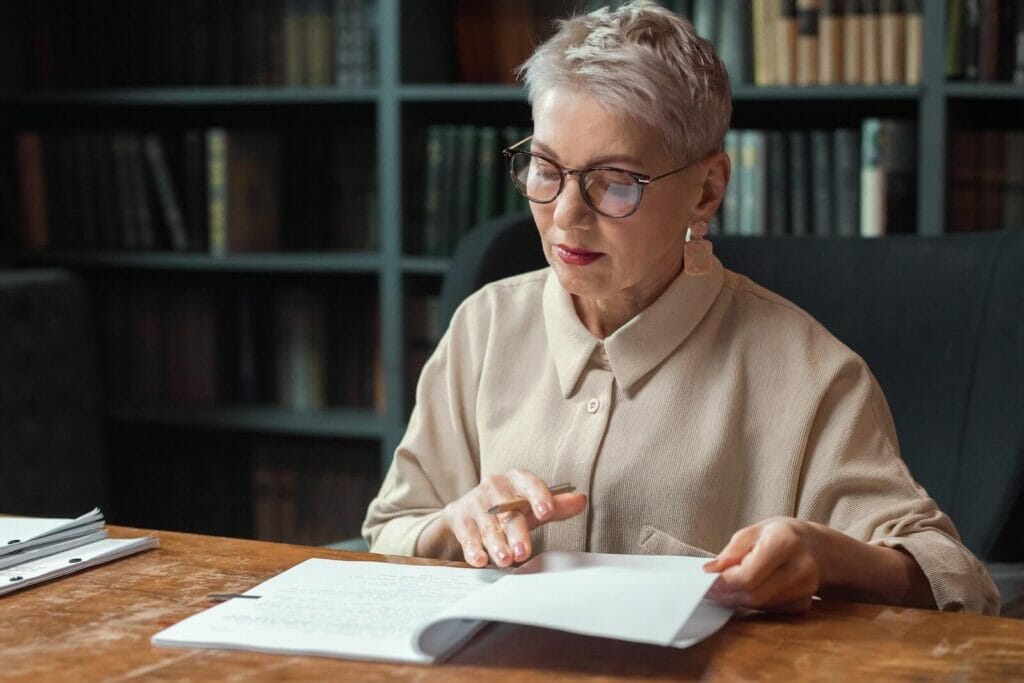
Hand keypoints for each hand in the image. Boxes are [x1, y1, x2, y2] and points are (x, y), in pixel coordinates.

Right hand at [440, 469, 586, 567]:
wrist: (467, 512)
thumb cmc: (507, 509)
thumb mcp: (531, 506)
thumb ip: (556, 506)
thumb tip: (581, 500)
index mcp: (516, 480)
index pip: (529, 484)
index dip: (538, 497)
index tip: (546, 512)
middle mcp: (494, 487)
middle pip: (508, 512)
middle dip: (516, 533)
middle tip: (523, 551)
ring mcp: (474, 502)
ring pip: (488, 526)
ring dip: (496, 544)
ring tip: (505, 559)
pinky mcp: (459, 518)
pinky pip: (467, 536)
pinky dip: (473, 549)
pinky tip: (479, 559)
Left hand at [703, 517, 821, 612]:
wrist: (817, 548)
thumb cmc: (781, 534)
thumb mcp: (753, 532)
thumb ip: (732, 552)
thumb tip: (710, 571)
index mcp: (785, 542)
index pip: (748, 575)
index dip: (724, 582)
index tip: (707, 580)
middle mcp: (801, 568)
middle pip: (754, 595)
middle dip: (728, 594)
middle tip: (712, 588)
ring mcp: (806, 590)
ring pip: (760, 605)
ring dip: (738, 599)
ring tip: (728, 586)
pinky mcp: (803, 605)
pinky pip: (770, 609)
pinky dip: (754, 602)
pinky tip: (750, 589)